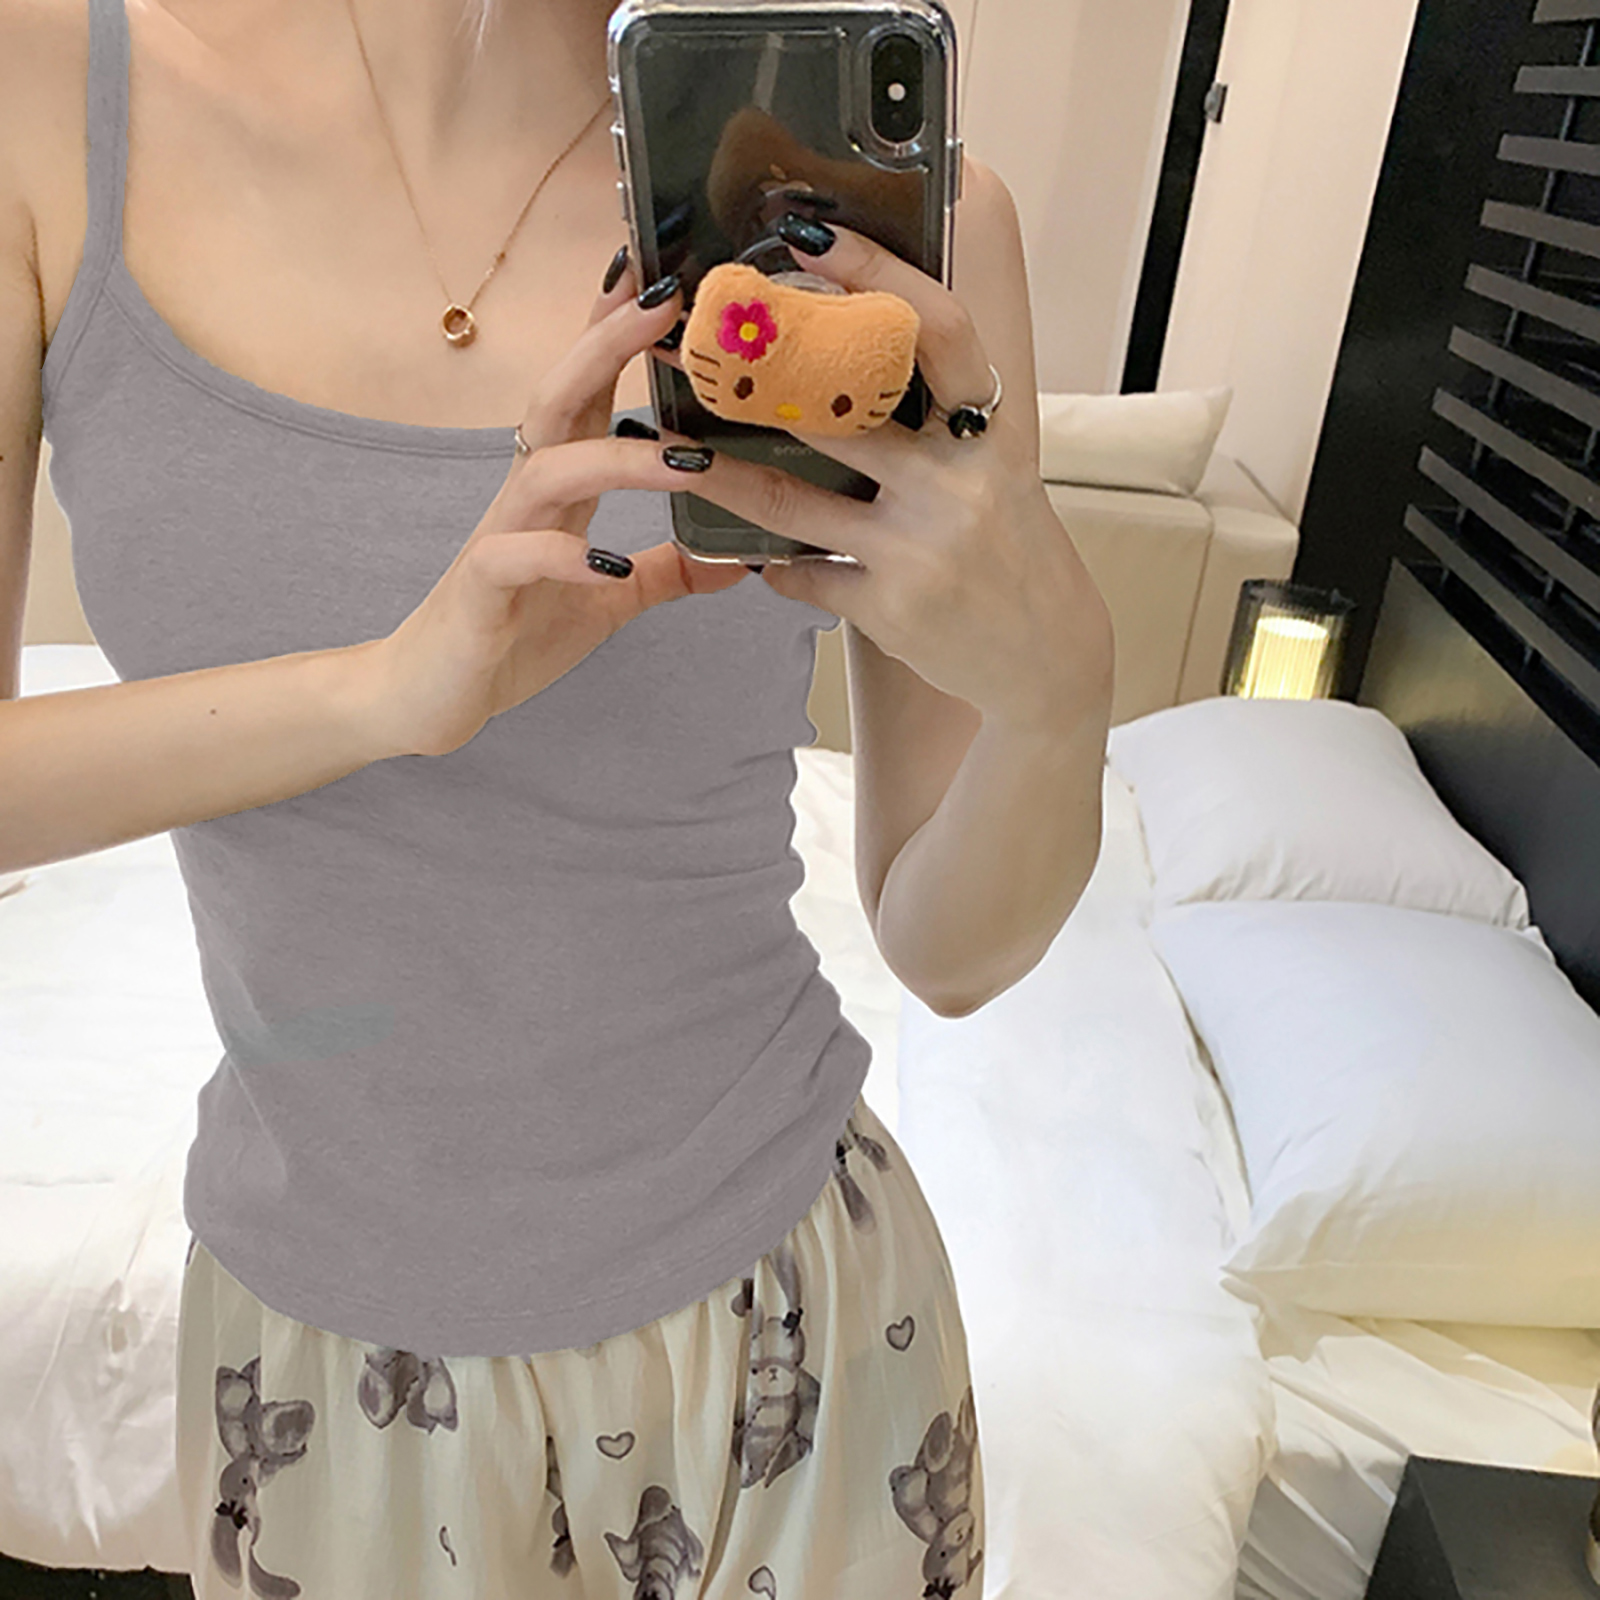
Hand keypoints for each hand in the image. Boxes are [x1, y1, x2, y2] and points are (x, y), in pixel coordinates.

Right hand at [360, 257, 751, 759]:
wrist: (428, 695)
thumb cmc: (512, 633)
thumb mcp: (609, 603)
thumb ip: (664, 572)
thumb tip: (734, 558)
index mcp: (560, 491)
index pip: (592, 392)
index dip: (620, 333)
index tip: (664, 273)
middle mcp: (527, 498)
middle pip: (562, 398)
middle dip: (609, 344)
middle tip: (667, 297)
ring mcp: (500, 538)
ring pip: (548, 469)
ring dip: (616, 458)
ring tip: (685, 458)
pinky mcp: (479, 591)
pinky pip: (513, 558)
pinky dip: (562, 558)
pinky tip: (607, 565)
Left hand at [654, 219, 1114, 733]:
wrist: (1046, 655)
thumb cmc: (1009, 549)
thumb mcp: (992, 471)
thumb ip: (937, 420)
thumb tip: (857, 349)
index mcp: (989, 432)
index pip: (937, 329)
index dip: (877, 274)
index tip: (810, 238)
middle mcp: (957, 482)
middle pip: (837, 410)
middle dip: (755, 378)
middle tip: (690, 346)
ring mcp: (920, 548)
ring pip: (792, 501)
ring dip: (723, 476)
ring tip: (673, 453)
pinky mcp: (889, 609)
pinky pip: (804, 574)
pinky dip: (777, 564)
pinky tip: (757, 556)